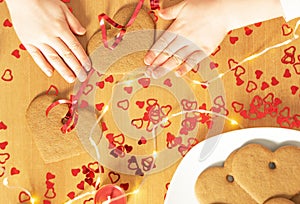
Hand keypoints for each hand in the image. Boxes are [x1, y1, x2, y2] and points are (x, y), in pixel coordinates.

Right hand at [6, 0, 90, 82]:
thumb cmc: (42, 1)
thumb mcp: (62, 8)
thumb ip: (73, 22)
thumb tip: (83, 32)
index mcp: (60, 28)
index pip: (74, 47)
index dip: (82, 58)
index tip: (88, 66)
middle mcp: (50, 36)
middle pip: (66, 55)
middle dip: (76, 67)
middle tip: (82, 77)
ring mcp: (38, 40)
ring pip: (53, 58)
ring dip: (63, 70)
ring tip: (70, 78)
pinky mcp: (27, 42)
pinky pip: (36, 56)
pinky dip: (43, 65)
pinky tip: (50, 72)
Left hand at [144, 0, 283, 78]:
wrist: (224, 11)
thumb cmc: (204, 7)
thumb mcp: (184, 5)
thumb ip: (171, 11)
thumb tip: (159, 13)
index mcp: (177, 28)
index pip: (162, 42)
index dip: (154, 52)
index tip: (147, 61)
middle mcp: (184, 38)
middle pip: (167, 52)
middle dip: (157, 63)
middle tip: (149, 72)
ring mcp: (194, 44)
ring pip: (177, 58)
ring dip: (166, 67)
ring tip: (157, 75)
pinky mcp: (204, 49)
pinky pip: (193, 60)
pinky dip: (185, 67)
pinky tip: (178, 73)